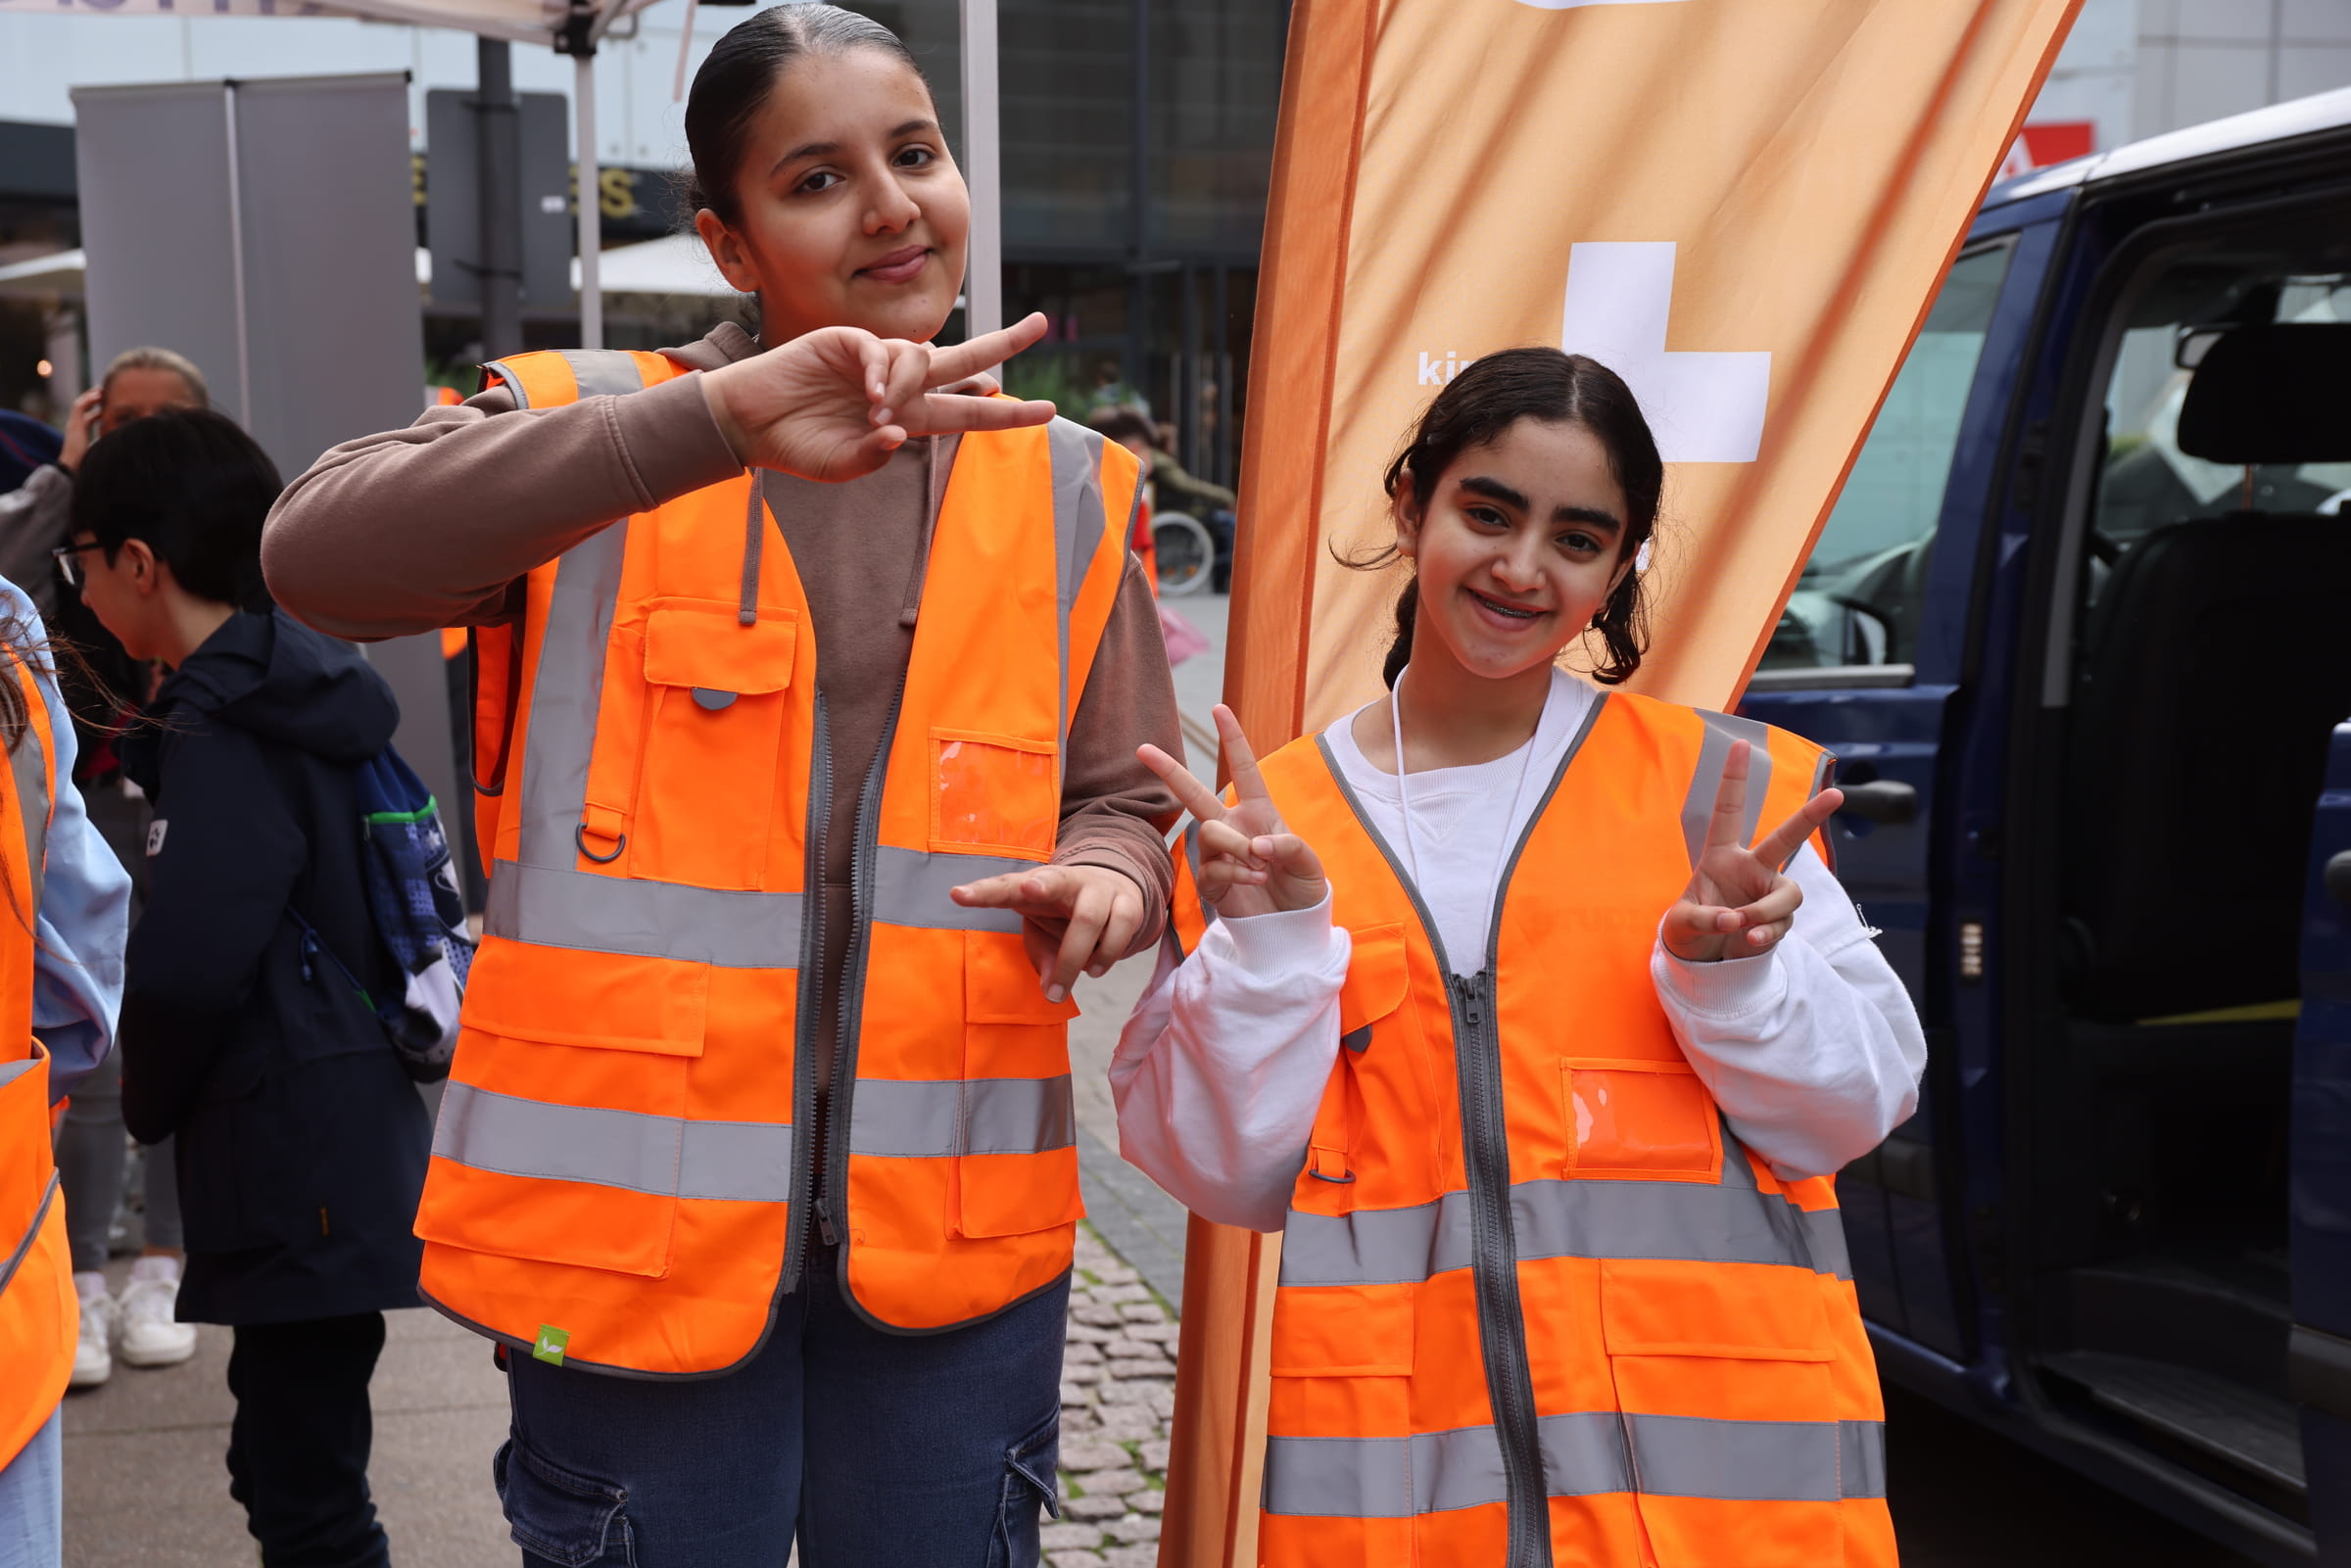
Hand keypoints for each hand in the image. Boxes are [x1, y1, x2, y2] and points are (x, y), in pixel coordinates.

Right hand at [56, 387, 101, 472]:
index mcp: (79, 432)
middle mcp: (75, 426)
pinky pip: (79, 407)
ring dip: (90, 396)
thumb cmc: (86, 463)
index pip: (87, 415)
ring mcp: (73, 424)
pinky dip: (88, 400)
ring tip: (101, 389)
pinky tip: (98, 395)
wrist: (73, 468)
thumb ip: (105, 445)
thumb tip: (120, 444)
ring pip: (80, 404)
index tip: (108, 404)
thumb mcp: (98, 451)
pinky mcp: (74, 425)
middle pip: (82, 406)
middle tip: (105, 391)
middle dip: (92, 398)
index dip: (96, 409)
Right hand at [704, 313, 1056, 481]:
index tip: (1047, 410)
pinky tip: (867, 395)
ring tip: (873, 411)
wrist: (750, 422)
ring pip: (921, 358)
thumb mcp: (842, 467)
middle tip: (1043, 325)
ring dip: (907, 386)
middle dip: (1005, 343)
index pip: (967, 410)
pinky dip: (881, 372)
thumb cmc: (795, 448)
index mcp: (907, 418)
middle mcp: (900, 386)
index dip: (1005, 411)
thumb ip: (873, 456)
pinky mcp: (848, 341)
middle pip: (965, 359)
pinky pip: (881, 350)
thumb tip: (898, 431)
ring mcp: (875, 360)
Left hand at [948, 863, 1145, 1003]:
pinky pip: (1120, 928)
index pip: (1005, 887)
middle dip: (1042, 886)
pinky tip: (1095, 969)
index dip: (983, 892)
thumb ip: (1045, 962)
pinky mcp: (1128, 901)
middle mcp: (1067, 880)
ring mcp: (1099, 888)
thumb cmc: (1066, 918)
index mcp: (1034, 887)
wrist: (1117, 892)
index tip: (957, 895)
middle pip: (1054, 880)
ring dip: (1076, 956)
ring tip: (1067, 986)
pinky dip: (1107, 954)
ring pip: (1089, 917)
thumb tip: (1052, 993)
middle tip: (1029, 892)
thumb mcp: (1046, 938)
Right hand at [1137, 704, 1326, 919]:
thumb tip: (1255, 845)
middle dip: (1169, 771)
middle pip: (1195, 793)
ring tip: (1259, 866)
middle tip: (1142, 749)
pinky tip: (1252, 881)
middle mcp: (1233, 827)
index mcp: (1259, 812)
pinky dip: (1235, 872)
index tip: (1219, 708)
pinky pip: (1211, 867)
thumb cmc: (1303, 889)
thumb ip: (1288, 847)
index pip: (1244, 768)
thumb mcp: (1308, 864)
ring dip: (1235, 847)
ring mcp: (1219, 853)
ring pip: (1209, 832)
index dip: (1233, 739)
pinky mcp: (1211, 881)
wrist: (1292, 927)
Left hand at [1662, 739, 1842, 962]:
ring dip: (1766, 911)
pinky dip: (1766, 931)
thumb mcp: (1683, 921)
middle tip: (1836, 794)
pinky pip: (1782, 921)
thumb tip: (1734, 919)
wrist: (1704, 958)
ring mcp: (1767, 894)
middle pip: (1785, 839)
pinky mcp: (1779, 920)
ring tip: (1742, 926)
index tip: (1740, 744)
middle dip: (1810, 816)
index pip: (1729, 813)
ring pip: (1787, 894)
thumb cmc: (1690, 927)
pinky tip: (1750, 939)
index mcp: (1721, 856)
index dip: (1734, 780)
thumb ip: (1705, 918)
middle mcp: (1751, 869)